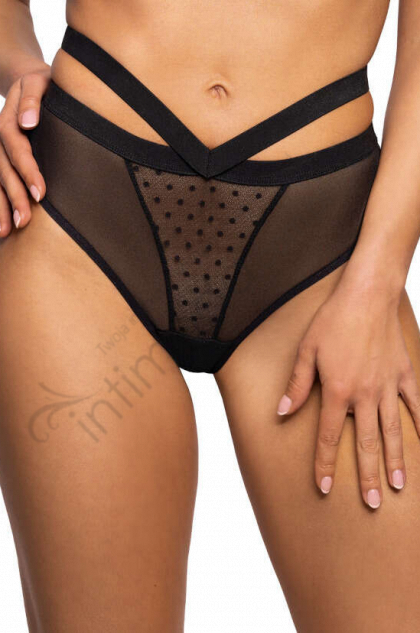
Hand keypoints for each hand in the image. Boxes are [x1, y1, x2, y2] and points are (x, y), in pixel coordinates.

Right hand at [0, 64, 49, 235]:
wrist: (28, 81)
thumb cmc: (43, 85)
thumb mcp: (39, 82)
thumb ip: (33, 99)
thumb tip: (28, 123)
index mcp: (9, 120)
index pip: (17, 148)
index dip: (27, 170)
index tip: (40, 193)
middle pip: (3, 169)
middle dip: (13, 197)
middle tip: (25, 221)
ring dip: (0, 207)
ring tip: (6, 233)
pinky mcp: (0, 158)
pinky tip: (2, 227)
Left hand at [276, 277, 419, 508]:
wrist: (367, 295)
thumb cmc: (333, 320)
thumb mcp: (306, 351)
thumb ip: (297, 385)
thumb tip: (282, 412)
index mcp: (336, 391)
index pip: (327, 437)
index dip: (324, 464)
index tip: (324, 488)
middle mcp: (363, 395)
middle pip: (365, 444)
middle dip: (368, 476)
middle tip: (374, 503)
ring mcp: (387, 386)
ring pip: (393, 431)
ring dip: (396, 460)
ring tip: (399, 485)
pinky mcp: (404, 373)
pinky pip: (416, 403)